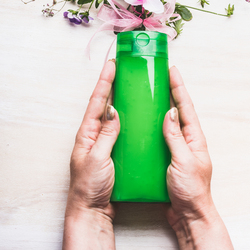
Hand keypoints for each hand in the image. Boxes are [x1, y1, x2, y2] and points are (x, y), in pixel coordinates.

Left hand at [63, 60, 119, 249]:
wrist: (91, 210)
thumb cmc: (89, 186)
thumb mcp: (97, 158)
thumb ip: (106, 134)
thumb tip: (113, 110)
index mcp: (87, 133)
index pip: (96, 101)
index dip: (104, 82)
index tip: (112, 64)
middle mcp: (94, 134)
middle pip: (104, 103)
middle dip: (112, 84)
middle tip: (123, 68)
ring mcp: (103, 141)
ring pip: (113, 114)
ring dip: (121, 98)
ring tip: (132, 85)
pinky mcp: (112, 150)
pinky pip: (120, 128)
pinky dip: (128, 118)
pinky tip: (137, 115)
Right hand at [163, 66, 232, 249]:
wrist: (189, 216)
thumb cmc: (191, 191)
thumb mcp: (183, 161)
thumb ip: (176, 137)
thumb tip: (171, 112)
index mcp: (194, 137)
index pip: (185, 106)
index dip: (178, 87)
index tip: (171, 70)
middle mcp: (186, 139)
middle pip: (177, 109)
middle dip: (169, 91)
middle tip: (157, 77)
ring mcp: (177, 148)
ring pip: (167, 122)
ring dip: (158, 107)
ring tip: (147, 94)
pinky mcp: (167, 157)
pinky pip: (159, 136)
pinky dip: (152, 126)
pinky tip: (141, 124)